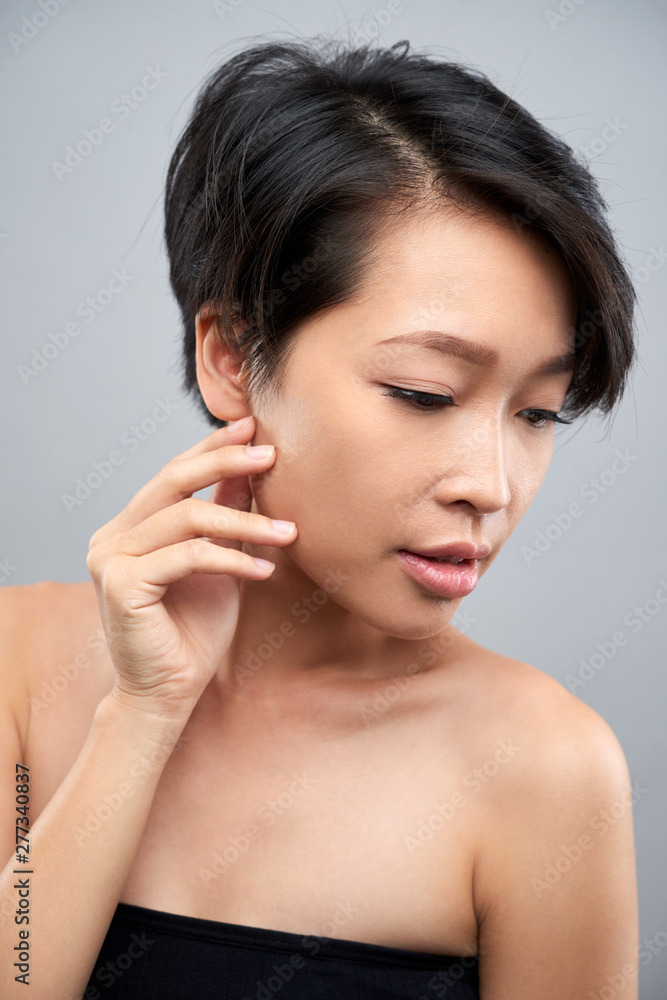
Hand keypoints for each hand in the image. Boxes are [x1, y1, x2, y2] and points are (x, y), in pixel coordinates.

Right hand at [86, 415, 296, 721]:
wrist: (168, 693)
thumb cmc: (194, 632)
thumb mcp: (220, 563)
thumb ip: (226, 516)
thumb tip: (249, 466)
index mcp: (130, 527)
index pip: (173, 474)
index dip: (212, 448)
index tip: (252, 426)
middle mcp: (111, 535)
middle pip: (173, 481)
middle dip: (225, 461)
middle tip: (271, 454)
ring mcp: (109, 557)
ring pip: (187, 517)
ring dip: (245, 522)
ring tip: (288, 532)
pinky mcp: (120, 583)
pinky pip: (188, 556)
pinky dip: (232, 559)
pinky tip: (265, 570)